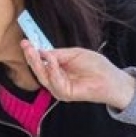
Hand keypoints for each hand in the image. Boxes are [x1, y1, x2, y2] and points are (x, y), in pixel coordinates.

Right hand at [21, 40, 135, 109]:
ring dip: (38, 64)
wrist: (110, 77)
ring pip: (43, 78)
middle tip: (25, 46)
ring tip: (36, 51)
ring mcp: (60, 88)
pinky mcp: (66, 94)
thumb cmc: (95, 65)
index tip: (25, 42)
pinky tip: (52, 61)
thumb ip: (57, 54)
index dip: (32, 53)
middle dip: (31, 58)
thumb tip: (41, 52)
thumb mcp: (73, 54)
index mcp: (58, 71)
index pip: (41, 63)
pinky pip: (55, 82)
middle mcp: (57, 80)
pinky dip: (52, 71)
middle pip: (39, 71)